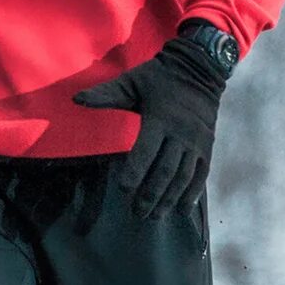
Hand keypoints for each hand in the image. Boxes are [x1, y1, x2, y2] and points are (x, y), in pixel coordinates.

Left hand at [71, 20, 236, 220]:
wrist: (200, 68)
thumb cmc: (159, 77)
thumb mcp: (131, 81)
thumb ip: (105, 94)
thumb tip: (76, 99)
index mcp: (159, 119)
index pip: (145, 152)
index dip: (135, 172)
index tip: (124, 189)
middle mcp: (181, 133)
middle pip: (165, 171)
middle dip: (151, 195)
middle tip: (137, 213)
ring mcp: (196, 142)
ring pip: (183, 177)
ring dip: (169, 199)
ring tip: (155, 216)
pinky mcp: (207, 146)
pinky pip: (201, 174)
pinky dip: (193, 193)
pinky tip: (182, 209)